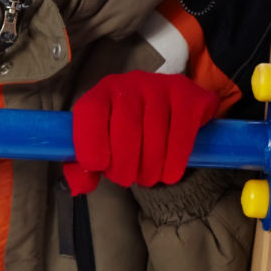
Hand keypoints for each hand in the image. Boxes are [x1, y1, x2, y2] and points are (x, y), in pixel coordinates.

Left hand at [64, 71, 218, 195]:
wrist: (173, 108)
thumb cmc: (130, 130)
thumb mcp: (103, 141)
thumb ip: (85, 165)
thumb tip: (80, 187)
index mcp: (102, 92)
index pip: (90, 111)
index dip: (90, 142)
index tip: (98, 167)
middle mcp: (130, 83)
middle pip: (125, 127)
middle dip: (124, 164)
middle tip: (126, 179)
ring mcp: (161, 86)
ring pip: (156, 134)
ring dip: (150, 167)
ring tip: (148, 177)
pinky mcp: (189, 95)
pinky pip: (182, 134)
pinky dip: (175, 161)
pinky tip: (169, 173)